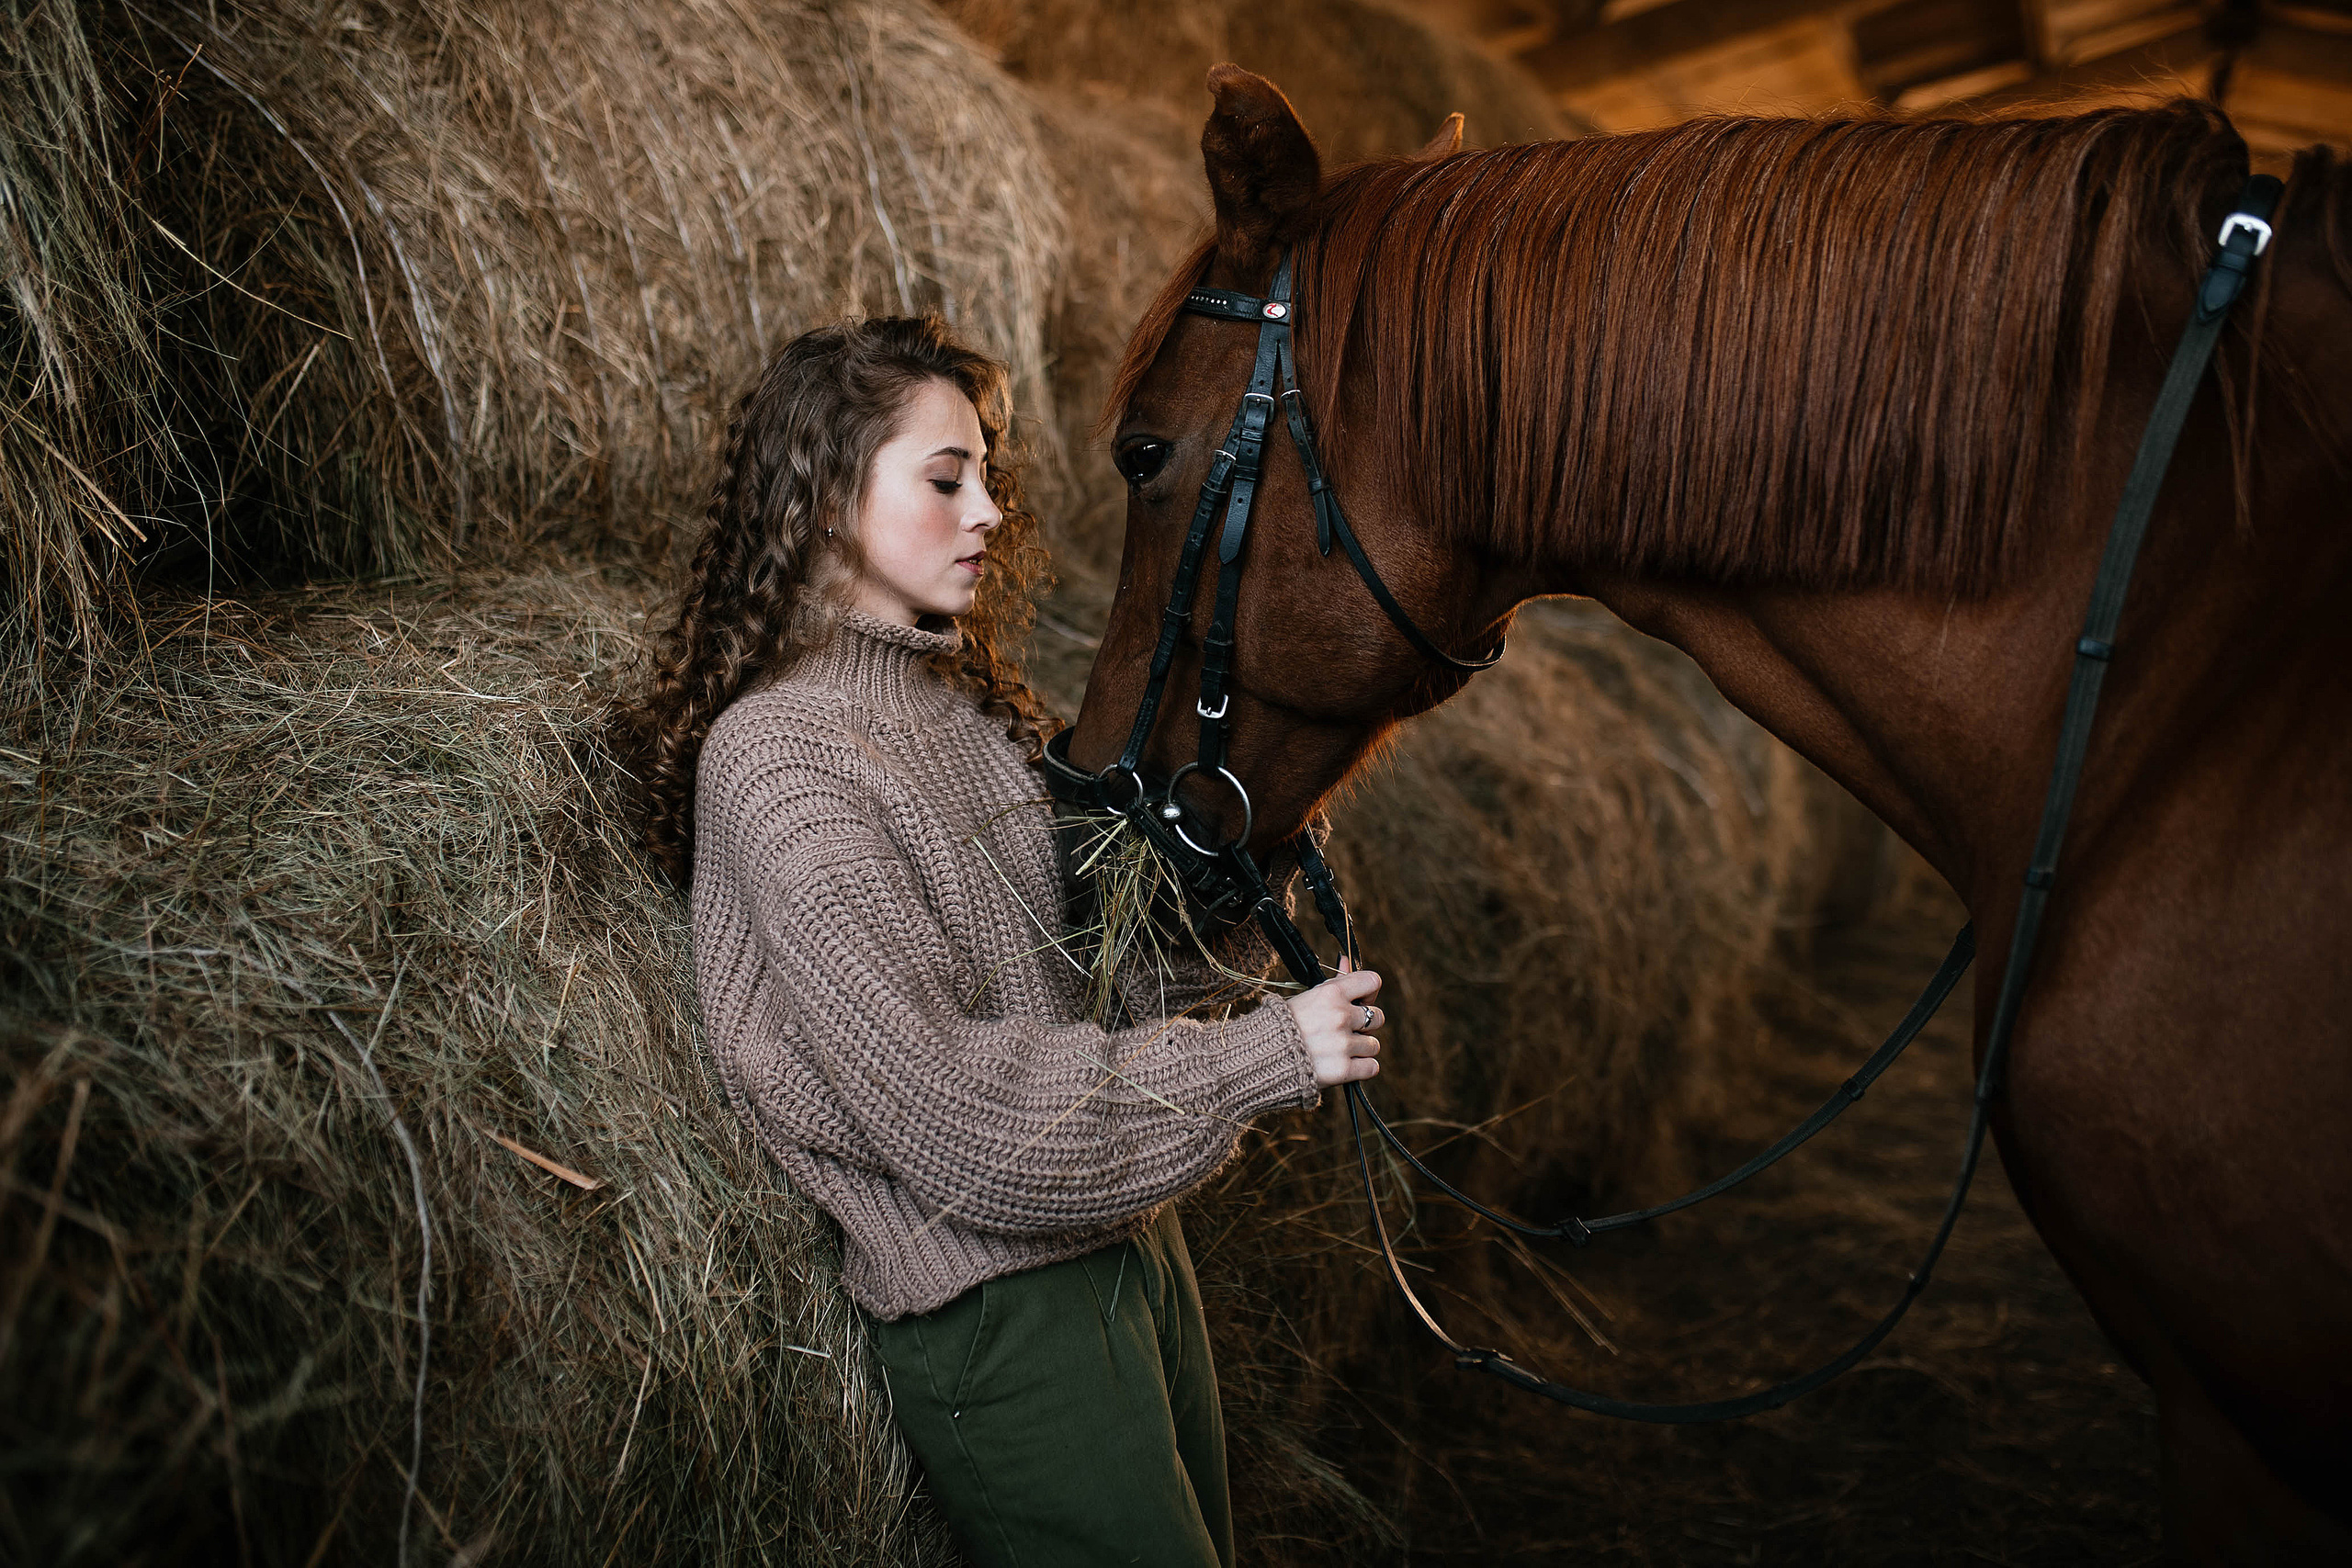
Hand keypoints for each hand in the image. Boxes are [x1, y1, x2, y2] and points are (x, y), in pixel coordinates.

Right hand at [1288, 955, 1383, 1087]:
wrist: (1262, 1057)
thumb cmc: (1285, 1024)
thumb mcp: (1308, 996)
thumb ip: (1334, 982)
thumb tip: (1347, 960)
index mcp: (1331, 994)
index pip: (1372, 981)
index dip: (1369, 993)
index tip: (1359, 1002)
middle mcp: (1340, 1017)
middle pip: (1378, 1017)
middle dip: (1366, 1025)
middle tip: (1347, 1030)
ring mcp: (1342, 1044)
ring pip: (1374, 1045)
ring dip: (1360, 1049)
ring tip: (1339, 1050)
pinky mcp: (1343, 1070)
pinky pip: (1372, 1067)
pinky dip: (1361, 1068)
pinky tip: (1345, 1064)